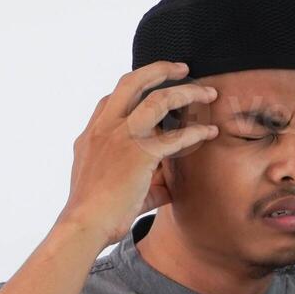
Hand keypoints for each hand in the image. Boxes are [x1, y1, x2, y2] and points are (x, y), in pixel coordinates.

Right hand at [58, 61, 218, 246]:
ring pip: (159, 99)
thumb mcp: (109, 186)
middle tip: (182, 68)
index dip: (134, 89)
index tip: (153, 88)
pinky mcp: (140, 154)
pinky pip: (176, 137)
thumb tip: (166, 182)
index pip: (111, 99)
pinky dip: (196, 133)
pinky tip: (210, 132)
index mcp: (91, 135)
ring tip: (207, 93)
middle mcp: (104, 129)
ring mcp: (121, 137)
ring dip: (187, 92)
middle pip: (131, 82)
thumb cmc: (95, 214)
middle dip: (160, 69)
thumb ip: (136, 177)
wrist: (84, 225)